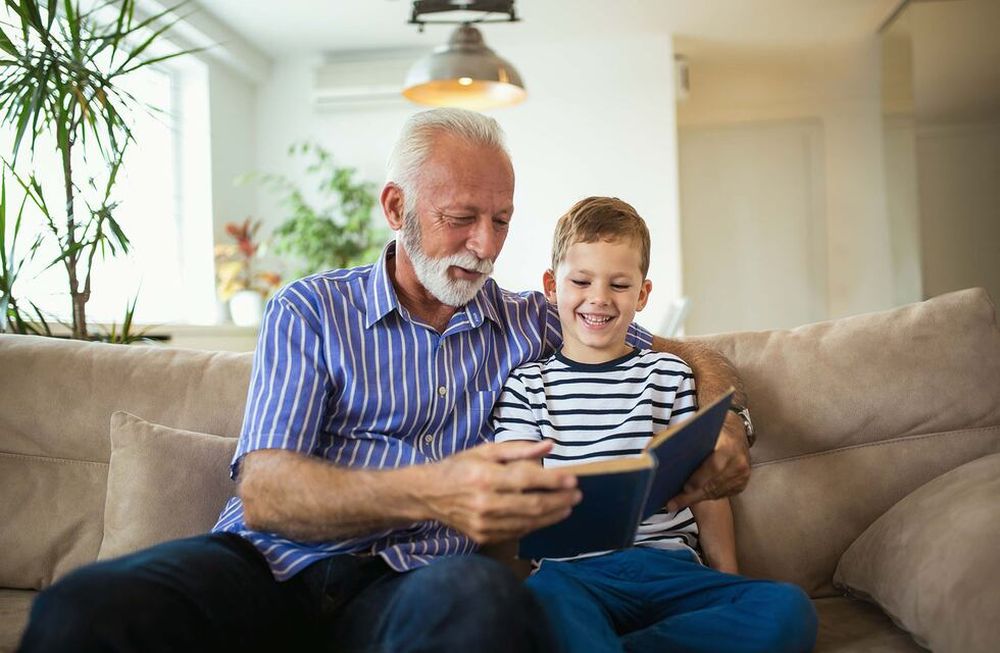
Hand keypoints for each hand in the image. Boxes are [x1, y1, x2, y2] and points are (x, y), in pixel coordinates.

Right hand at [418, 440, 580, 544]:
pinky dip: (535, 525)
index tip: (574, 480)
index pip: (527, 479)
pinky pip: (517, 532)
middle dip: (560, 501)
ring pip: (528, 522)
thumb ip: (519, 449)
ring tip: (567, 507)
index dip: (554, 481)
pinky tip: (546, 516)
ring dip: (552, 516)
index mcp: (485, 476)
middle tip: (577, 496)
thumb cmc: (459, 467)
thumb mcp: (486, 451)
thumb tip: (549, 446)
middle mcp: (485, 502)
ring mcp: (484, 523)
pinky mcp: (483, 536)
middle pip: (533, 505)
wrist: (428, 494)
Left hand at [667, 414, 749, 510]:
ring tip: (676, 503)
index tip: (685, 487)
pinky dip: (705, 496)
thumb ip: (676, 437)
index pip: (714, 465)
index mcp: (729, 445)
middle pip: (712, 484)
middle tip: (671, 504)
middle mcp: (739, 462)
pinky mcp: (742, 485)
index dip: (699, 478)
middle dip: (690, 496)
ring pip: (715, 493)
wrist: (737, 431)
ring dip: (696, 498)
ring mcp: (742, 476)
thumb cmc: (711, 428)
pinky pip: (721, 495)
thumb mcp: (697, 426)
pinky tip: (692, 498)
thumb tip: (649, 450)